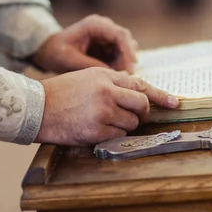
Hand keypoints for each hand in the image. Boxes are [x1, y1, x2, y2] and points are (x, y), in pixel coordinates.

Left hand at [32, 15, 137, 73]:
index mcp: (95, 25)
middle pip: (126, 41)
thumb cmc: (56, 52)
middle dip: (128, 59)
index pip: (120, 35)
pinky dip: (118, 65)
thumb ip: (91, 65)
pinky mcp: (107, 45)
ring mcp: (106, 36)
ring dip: (123, 63)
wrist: (48, 49)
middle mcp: (104, 27)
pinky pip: (119, 55)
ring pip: (125, 49)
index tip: (130, 69)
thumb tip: (113, 75)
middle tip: (126, 77)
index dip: (128, 51)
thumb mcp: (71, 60)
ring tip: (115, 77)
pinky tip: (111, 75)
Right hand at [35, 67, 178, 145]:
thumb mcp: (87, 77)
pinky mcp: (96, 130)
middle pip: (141, 104)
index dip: (160, 95)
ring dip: (125, 125)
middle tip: (134, 116)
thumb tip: (135, 90)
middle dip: (142, 113)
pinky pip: (118, 135)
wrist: (37, 108)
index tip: (174, 103)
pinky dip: (112, 135)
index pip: (140, 85)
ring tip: (104, 120)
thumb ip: (111, 81)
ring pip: (131, 123)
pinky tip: (96, 129)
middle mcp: (106, 92)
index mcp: (105, 76)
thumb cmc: (61, 92)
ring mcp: (102, 111)